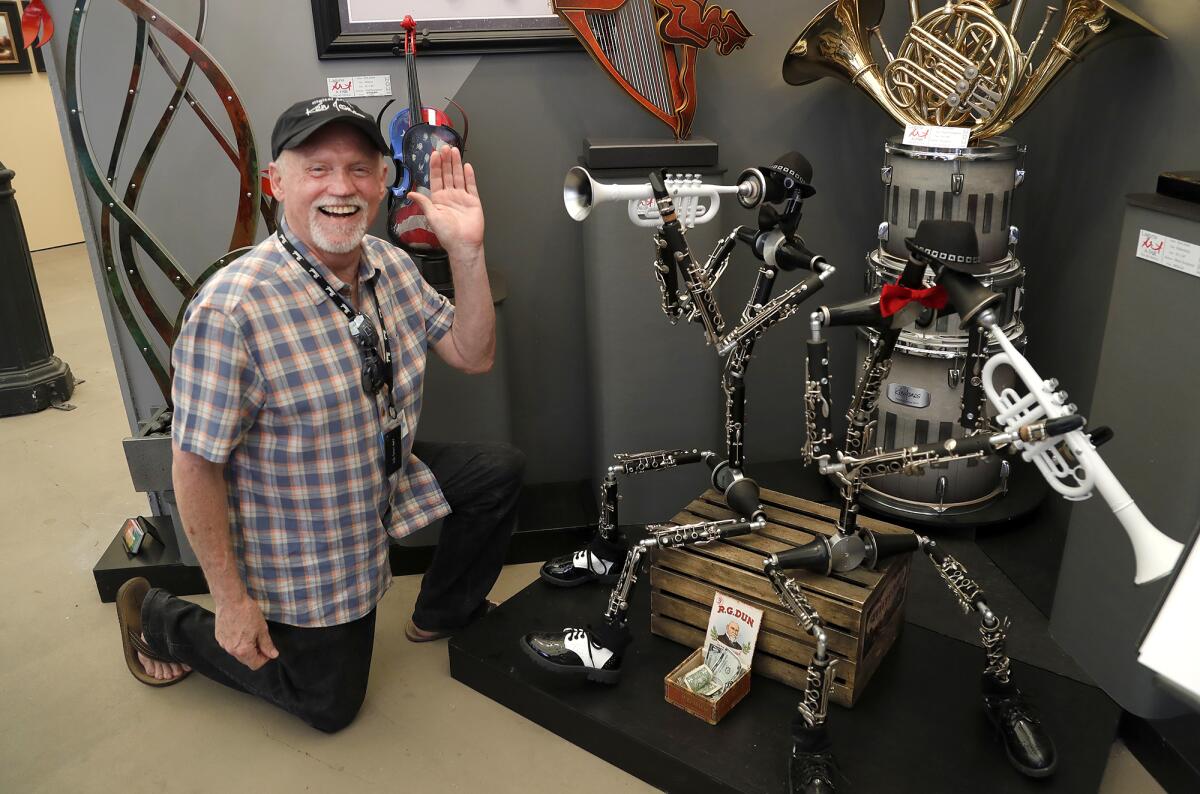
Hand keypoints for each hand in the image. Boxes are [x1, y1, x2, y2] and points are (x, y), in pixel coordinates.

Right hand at [215, 593, 278, 669]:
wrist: (230, 600)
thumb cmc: (247, 612)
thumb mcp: (262, 628)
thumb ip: (267, 644)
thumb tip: (273, 655)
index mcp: (243, 650)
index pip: (255, 664)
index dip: (264, 658)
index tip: (268, 649)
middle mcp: (231, 650)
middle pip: (245, 660)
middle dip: (255, 652)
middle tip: (260, 638)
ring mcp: (223, 644)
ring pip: (237, 652)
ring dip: (245, 647)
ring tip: (250, 631)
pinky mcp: (219, 637)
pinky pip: (230, 644)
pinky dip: (237, 641)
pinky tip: (241, 628)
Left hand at [407, 146, 484, 264]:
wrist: (463, 244)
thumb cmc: (446, 234)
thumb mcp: (431, 216)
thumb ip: (423, 202)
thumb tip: (410, 192)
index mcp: (438, 199)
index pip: (436, 178)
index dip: (435, 166)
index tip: (434, 154)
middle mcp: (450, 196)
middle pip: (447, 174)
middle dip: (446, 161)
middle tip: (445, 147)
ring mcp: (462, 197)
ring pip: (458, 177)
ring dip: (456, 164)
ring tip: (454, 151)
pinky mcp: (473, 201)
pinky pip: (471, 186)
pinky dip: (469, 176)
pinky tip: (467, 166)